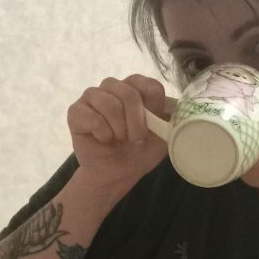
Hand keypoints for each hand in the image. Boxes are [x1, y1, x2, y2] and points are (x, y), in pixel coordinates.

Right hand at [67, 74, 174, 190]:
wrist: (116, 174)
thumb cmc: (139, 152)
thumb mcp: (162, 136)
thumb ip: (170, 119)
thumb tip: (182, 106)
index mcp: (135, 88)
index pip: (149, 84)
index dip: (152, 108)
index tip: (151, 127)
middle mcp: (112, 87)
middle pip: (129, 92)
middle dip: (136, 122)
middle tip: (134, 139)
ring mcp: (92, 96)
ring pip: (109, 103)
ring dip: (119, 129)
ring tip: (118, 140)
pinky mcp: (75, 111)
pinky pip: (92, 117)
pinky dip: (102, 133)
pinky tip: (103, 140)